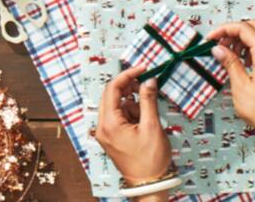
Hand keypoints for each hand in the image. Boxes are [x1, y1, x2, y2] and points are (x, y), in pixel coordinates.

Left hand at [95, 66, 172, 186]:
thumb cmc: (150, 160)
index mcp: (109, 124)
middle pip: (111, 95)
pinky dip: (131, 114)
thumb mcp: (152, 126)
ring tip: (147, 115)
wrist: (148, 185)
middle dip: (129, 88)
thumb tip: (148, 80)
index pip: (112, 89)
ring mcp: (106, 133)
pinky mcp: (111, 137)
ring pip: (116, 106)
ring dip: (132, 103)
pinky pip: (119, 117)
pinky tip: (143, 122)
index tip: (142, 69)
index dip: (127, 75)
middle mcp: (102, 127)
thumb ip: (148, 100)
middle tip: (146, 86)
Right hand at [208, 20, 254, 158]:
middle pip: (253, 26)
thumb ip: (230, 63)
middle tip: (219, 43)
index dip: (225, 29)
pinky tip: (239, 61)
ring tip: (227, 53)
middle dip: (233, 30)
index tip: (211, 38)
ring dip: (241, 38)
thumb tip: (218, 48)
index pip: (244, 28)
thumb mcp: (240, 86)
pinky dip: (249, 47)